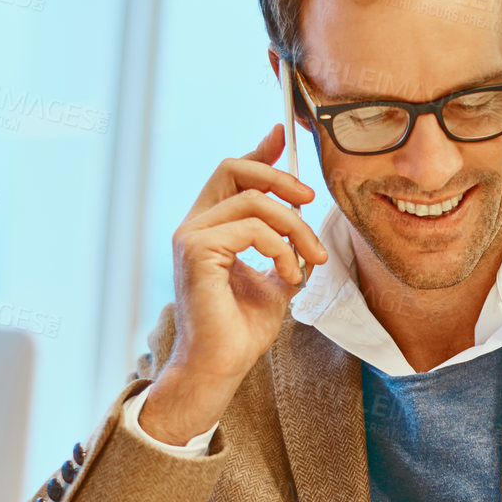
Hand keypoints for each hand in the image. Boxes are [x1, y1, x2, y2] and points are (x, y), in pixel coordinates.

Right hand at [140, 127, 329, 445]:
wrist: (220, 366)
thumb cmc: (241, 329)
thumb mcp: (273, 278)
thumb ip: (282, 245)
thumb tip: (300, 219)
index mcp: (208, 228)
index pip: (230, 173)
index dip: (259, 151)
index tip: (282, 134)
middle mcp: (193, 226)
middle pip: (232, 168)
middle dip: (278, 176)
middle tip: (309, 199)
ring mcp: (190, 237)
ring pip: (251, 200)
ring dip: (294, 227)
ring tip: (311, 259)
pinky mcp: (196, 251)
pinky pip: (251, 229)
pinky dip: (279, 248)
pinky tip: (288, 273)